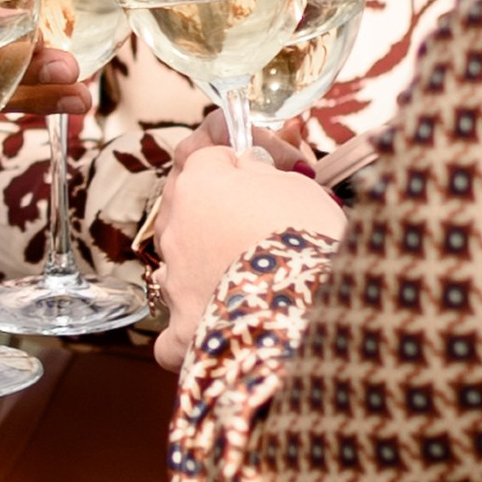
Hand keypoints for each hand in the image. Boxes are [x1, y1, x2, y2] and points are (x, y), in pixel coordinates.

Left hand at [147, 129, 345, 375]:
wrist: (308, 307)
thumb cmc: (308, 237)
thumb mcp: (297, 184)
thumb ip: (262, 168)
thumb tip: (246, 163)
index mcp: (198, 182)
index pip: (206, 152)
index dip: (242, 159)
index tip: (275, 168)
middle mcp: (174, 227)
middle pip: (189, 205)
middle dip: (222, 208)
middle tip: (268, 219)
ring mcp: (173, 280)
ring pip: (180, 262)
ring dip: (208, 262)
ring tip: (256, 274)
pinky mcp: (181, 329)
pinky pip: (174, 329)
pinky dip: (194, 326)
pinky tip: (218, 326)